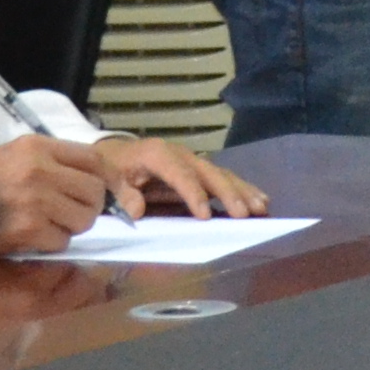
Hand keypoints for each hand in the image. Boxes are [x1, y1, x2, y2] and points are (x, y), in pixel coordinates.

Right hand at [0, 136, 111, 258]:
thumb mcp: (17, 157)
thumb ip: (58, 164)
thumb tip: (110, 186)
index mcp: (37, 146)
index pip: (94, 159)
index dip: (111, 178)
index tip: (116, 191)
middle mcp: (38, 170)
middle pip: (95, 191)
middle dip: (90, 207)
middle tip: (72, 212)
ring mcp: (34, 200)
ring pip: (84, 219)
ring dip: (71, 226)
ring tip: (48, 223)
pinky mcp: (27, 230)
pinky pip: (62, 241)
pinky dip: (51, 243)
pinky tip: (31, 236)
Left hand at [95, 135, 263, 217]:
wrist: (115, 153)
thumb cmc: (113, 167)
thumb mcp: (109, 178)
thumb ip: (122, 193)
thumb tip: (137, 210)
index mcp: (158, 154)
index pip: (180, 174)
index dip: (194, 194)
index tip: (205, 216)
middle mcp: (182, 154)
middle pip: (209, 173)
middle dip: (228, 193)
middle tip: (244, 214)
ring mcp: (194, 161)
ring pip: (222, 174)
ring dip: (242, 191)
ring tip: (261, 208)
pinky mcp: (200, 170)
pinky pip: (224, 178)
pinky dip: (242, 189)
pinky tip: (260, 200)